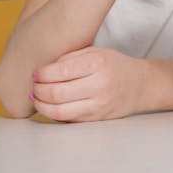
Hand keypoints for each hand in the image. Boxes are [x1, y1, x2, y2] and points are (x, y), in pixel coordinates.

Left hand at [30, 46, 145, 121]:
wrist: (139, 85)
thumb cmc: (113, 65)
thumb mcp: (95, 52)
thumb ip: (70, 58)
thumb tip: (42, 69)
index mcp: (97, 63)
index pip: (60, 71)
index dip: (42, 73)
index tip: (35, 72)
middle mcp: (99, 85)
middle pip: (56, 93)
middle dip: (38, 90)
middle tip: (33, 86)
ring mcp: (98, 106)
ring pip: (60, 112)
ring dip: (41, 106)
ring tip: (36, 98)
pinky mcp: (96, 120)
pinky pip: (68, 120)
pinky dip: (53, 114)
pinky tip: (48, 106)